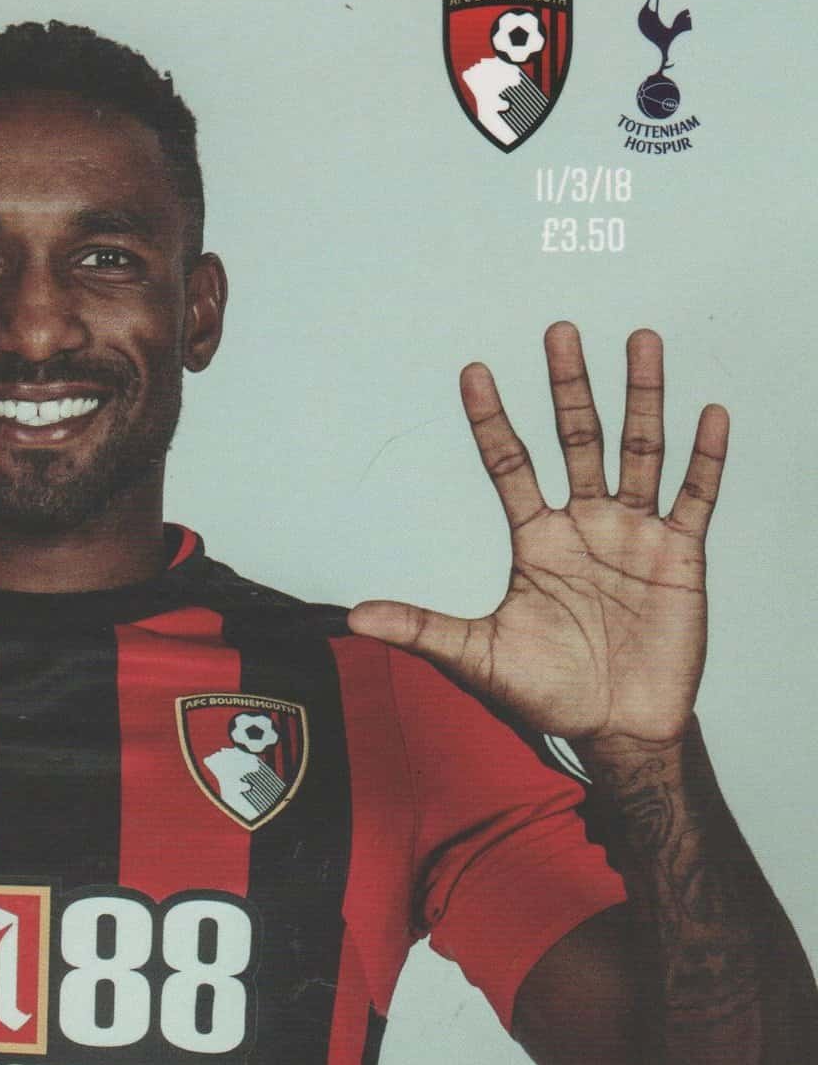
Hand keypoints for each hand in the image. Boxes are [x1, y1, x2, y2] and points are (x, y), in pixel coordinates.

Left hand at [347, 323, 727, 750]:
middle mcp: (585, 526)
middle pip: (577, 439)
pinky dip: (704, 458)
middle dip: (568, 387)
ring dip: (642, 397)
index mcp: (537, 542)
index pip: (510, 465)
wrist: (614, 732)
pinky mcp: (679, 557)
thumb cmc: (549, 695)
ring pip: (639, 451)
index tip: (473, 373)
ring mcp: (633, 536)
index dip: (492, 420)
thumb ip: (421, 629)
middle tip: (558, 331)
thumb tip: (354, 618)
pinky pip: (696, 498)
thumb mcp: (475, 658)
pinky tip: (709, 415)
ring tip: (641, 342)